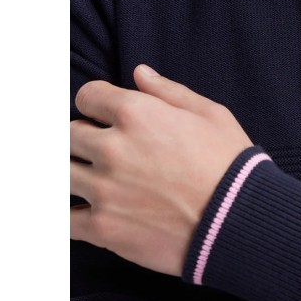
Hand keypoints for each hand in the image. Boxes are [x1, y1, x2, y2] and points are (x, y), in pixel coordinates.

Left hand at [70, 65, 252, 275]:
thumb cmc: (230, 164)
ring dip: (78, 173)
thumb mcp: (210, 114)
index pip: (87, 96)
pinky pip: (64, 219)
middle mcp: (113, 147)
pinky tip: (87, 212)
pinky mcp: (103, 227)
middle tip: (107, 149)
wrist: (238, 221)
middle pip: (69, 134)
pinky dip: (72, 215)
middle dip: (86, 137)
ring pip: (62, 173)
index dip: (97, 103)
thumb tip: (139, 73)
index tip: (105, 114)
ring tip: (99, 180)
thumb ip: (169, 91)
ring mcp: (104, 189)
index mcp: (137, 113)